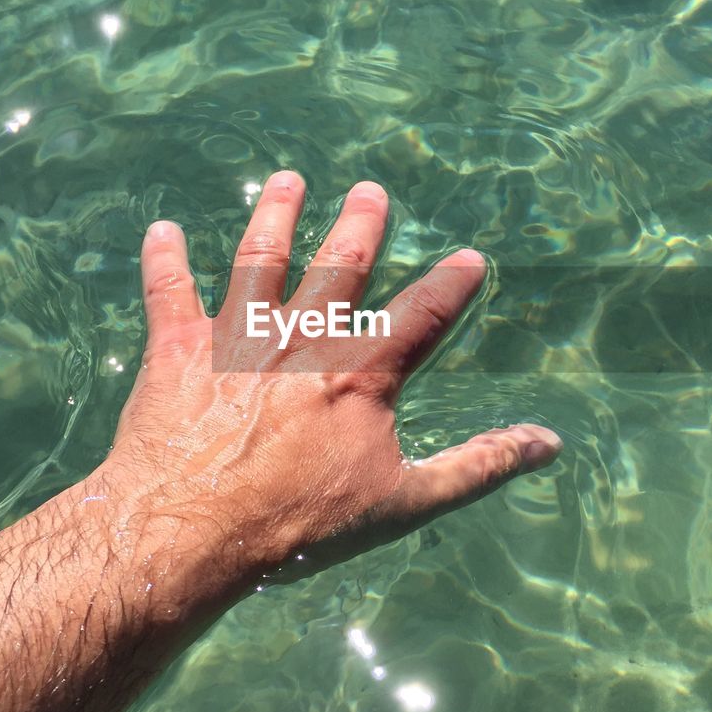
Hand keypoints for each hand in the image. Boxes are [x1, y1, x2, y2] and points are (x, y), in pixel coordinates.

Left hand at [101, 171, 561, 577]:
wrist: (191, 531)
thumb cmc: (301, 524)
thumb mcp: (406, 502)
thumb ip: (478, 465)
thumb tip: (549, 443)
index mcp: (361, 373)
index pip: (422, 315)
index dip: (451, 285)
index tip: (470, 258)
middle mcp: (302, 339)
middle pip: (340, 267)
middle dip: (359, 225)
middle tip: (370, 191)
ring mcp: (237, 337)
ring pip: (260, 259)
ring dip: (275, 216)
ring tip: (286, 180)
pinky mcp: (178, 348)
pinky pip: (169, 291)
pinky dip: (165, 259)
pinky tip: (162, 230)